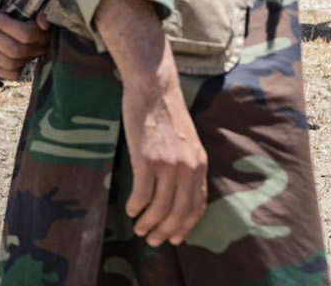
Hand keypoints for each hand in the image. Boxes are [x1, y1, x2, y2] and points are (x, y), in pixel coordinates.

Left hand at [0, 12, 50, 79]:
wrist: (35, 29)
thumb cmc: (30, 16)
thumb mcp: (35, 9)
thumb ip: (40, 11)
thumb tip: (43, 19)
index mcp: (42, 34)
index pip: (26, 34)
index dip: (6, 25)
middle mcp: (38, 50)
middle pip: (14, 49)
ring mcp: (30, 61)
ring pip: (10, 62)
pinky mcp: (22, 71)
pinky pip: (9, 74)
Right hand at [120, 71, 207, 245]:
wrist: (153, 87)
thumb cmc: (165, 110)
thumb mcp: (186, 140)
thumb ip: (186, 163)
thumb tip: (176, 188)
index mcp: (200, 164)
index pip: (197, 205)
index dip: (186, 226)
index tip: (175, 238)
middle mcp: (188, 168)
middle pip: (179, 211)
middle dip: (166, 231)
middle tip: (153, 241)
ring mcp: (168, 164)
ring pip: (161, 207)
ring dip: (149, 223)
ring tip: (139, 230)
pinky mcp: (147, 159)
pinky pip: (143, 193)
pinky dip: (137, 207)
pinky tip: (130, 210)